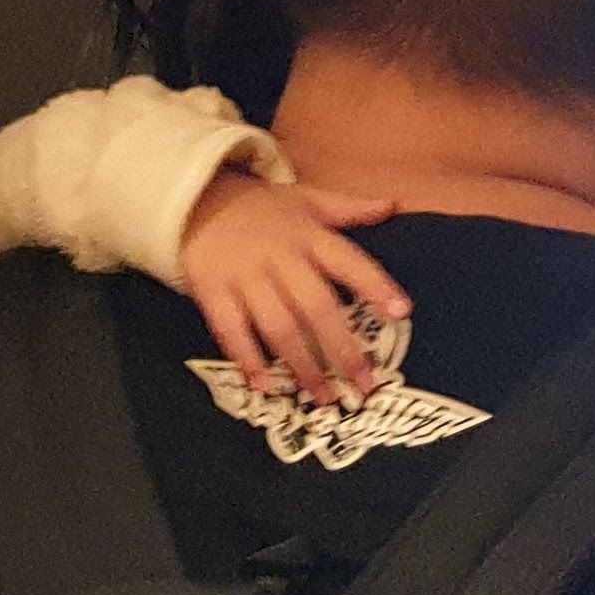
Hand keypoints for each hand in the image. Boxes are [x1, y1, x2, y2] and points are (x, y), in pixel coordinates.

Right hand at [184, 169, 404, 402]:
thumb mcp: (304, 198)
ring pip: (279, 327)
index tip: (401, 312)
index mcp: (308, 235)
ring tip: (323, 396)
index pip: (348, 261)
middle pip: (316, 307)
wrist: (193, 197)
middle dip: (343, 349)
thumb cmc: (259, 206)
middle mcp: (280, 258)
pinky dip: (248, 359)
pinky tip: (266, 386)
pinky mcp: (213, 292)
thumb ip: (348, 208)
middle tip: (364, 384)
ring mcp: (245, 277)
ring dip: (303, 365)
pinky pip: (231, 330)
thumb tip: (391, 206)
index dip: (375, 285)